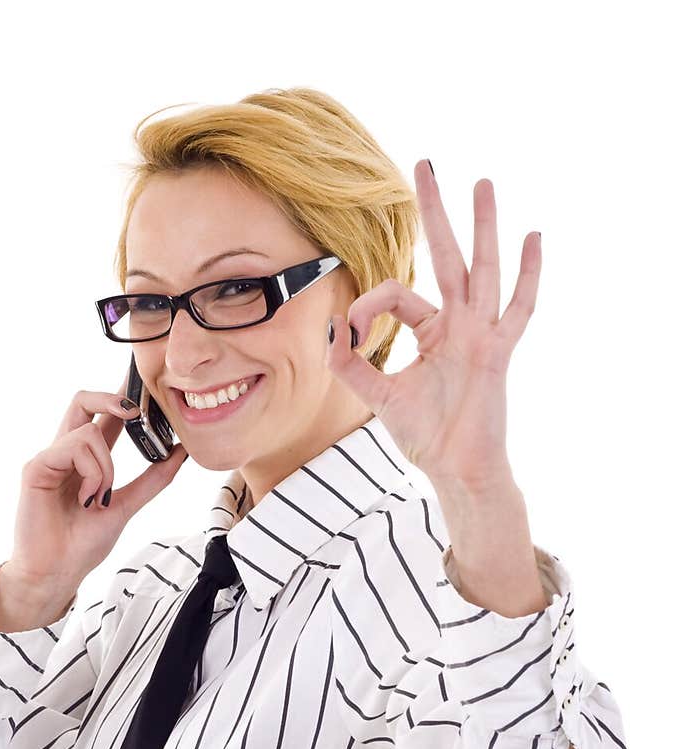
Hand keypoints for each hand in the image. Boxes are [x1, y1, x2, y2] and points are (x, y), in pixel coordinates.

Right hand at [8, 367, 187, 598]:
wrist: (57, 573)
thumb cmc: (81, 544)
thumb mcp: (126, 505)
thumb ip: (152, 479)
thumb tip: (180, 452)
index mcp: (84, 460)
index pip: (104, 417)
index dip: (123, 400)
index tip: (147, 394)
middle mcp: (65, 453)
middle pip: (83, 401)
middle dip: (112, 397)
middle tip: (135, 410)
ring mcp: (49, 458)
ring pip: (89, 431)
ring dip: (107, 466)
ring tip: (100, 498)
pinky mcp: (36, 467)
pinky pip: (74, 448)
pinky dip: (92, 474)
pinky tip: (88, 499)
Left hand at [326, 159, 540, 493]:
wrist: (456, 467)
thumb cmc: (426, 435)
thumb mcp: (378, 396)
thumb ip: (350, 365)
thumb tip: (333, 330)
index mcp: (431, 330)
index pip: (395, 295)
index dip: (366, 311)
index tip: (351, 338)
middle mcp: (458, 323)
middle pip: (446, 255)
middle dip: (435, 210)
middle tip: (425, 163)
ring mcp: (481, 334)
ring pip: (482, 268)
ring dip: (482, 226)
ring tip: (482, 183)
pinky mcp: (498, 352)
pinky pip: (518, 309)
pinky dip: (528, 276)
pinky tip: (533, 239)